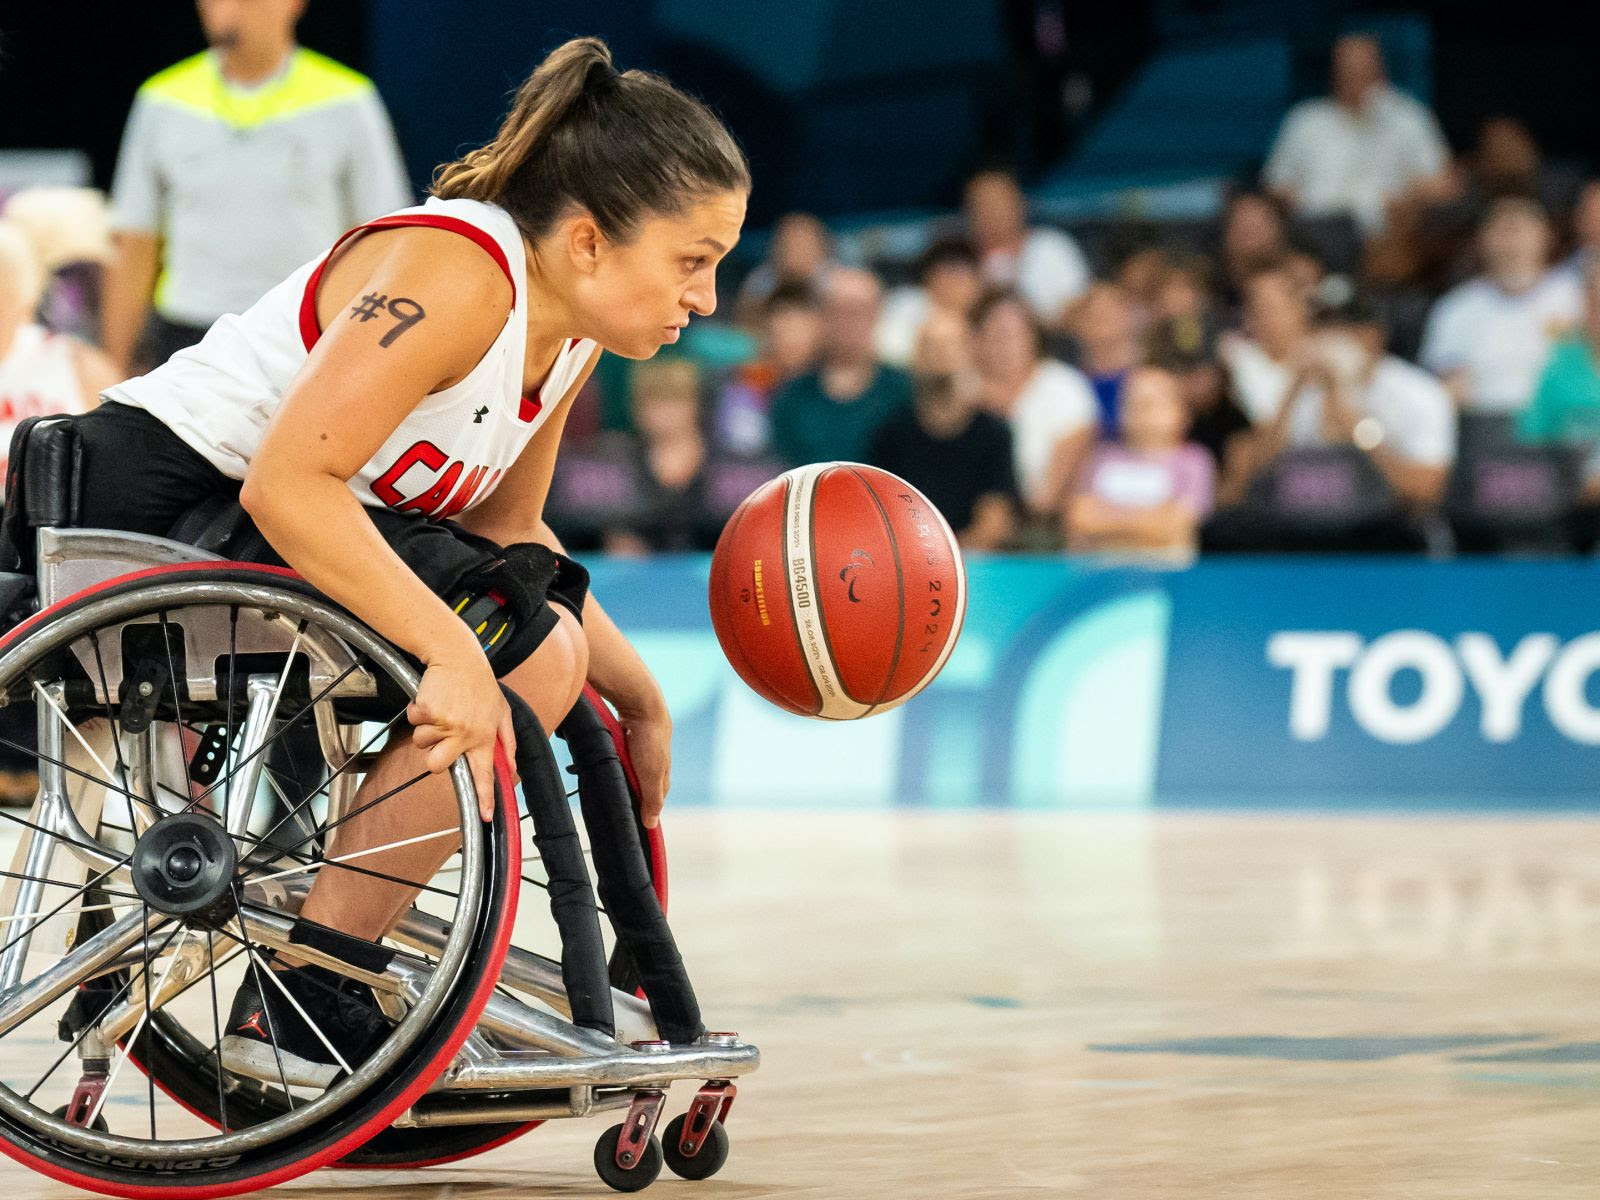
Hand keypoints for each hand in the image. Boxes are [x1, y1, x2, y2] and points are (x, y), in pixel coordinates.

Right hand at [407, 650, 516, 821]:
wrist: (458, 656)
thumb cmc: (479, 684)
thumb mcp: (501, 711)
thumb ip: (507, 741)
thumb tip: (512, 766)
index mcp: (485, 736)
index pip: (486, 773)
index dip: (485, 796)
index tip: (485, 815)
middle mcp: (466, 733)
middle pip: (438, 767)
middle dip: (434, 757)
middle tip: (440, 738)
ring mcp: (446, 723)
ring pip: (422, 743)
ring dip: (427, 729)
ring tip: (441, 710)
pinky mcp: (428, 712)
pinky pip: (414, 722)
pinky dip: (418, 711)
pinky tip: (432, 698)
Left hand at [617, 701, 671, 828]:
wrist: (642, 704)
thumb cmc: (649, 740)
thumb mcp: (651, 775)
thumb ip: (652, 799)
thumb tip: (651, 825)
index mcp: (663, 772)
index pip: (657, 797)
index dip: (649, 809)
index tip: (639, 823)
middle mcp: (654, 760)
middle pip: (645, 783)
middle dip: (636, 794)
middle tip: (621, 807)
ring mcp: (642, 747)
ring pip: (632, 769)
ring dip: (624, 776)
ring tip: (610, 787)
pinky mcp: (629, 736)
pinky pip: (622, 755)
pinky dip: (617, 761)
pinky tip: (608, 763)